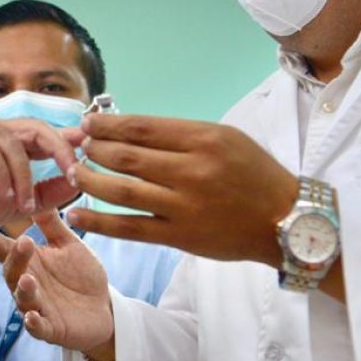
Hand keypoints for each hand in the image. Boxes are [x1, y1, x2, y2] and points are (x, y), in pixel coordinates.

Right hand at [0, 114, 81, 235]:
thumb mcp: (11, 204)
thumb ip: (42, 194)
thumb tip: (75, 183)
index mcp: (1, 140)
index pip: (41, 134)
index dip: (67, 141)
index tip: (91, 152)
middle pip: (35, 129)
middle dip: (60, 151)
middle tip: (74, 174)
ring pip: (14, 142)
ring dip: (24, 177)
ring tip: (21, 205)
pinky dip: (1, 174)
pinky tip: (2, 195)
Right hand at [0, 210, 114, 356]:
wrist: (104, 308)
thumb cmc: (81, 274)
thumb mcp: (68, 244)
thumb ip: (51, 224)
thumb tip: (36, 189)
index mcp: (30, 262)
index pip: (7, 249)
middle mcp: (28, 283)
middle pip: (12, 272)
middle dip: (16, 259)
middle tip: (23, 242)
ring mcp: (37, 307)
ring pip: (23, 299)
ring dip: (24, 290)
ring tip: (28, 279)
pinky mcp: (51, 329)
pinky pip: (38, 328)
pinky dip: (33, 324)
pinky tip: (31, 317)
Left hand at [67, 115, 298, 265]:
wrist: (286, 220)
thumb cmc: (254, 174)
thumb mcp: (226, 138)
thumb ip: (181, 134)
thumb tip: (131, 130)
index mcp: (204, 140)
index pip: (142, 127)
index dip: (107, 125)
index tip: (88, 123)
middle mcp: (193, 171)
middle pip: (127, 156)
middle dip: (94, 149)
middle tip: (77, 146)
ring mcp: (185, 206)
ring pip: (123, 190)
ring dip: (91, 180)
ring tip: (74, 173)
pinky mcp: (181, 237)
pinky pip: (131, 229)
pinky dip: (100, 222)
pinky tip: (78, 215)